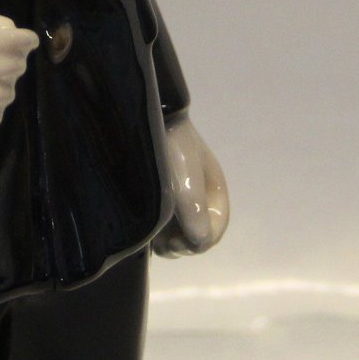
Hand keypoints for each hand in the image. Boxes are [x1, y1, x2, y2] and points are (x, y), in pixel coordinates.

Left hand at [152, 114, 229, 257]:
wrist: (142, 116)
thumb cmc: (168, 143)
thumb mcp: (185, 176)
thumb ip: (194, 210)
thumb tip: (199, 244)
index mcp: (214, 189)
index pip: (216, 228)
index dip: (201, 241)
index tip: (178, 241)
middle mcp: (199, 196)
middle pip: (197, 234)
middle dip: (182, 243)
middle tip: (163, 241)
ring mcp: (178, 197)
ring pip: (178, 233)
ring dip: (167, 240)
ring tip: (151, 235)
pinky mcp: (157, 197)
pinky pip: (161, 226)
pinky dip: (155, 231)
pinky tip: (142, 226)